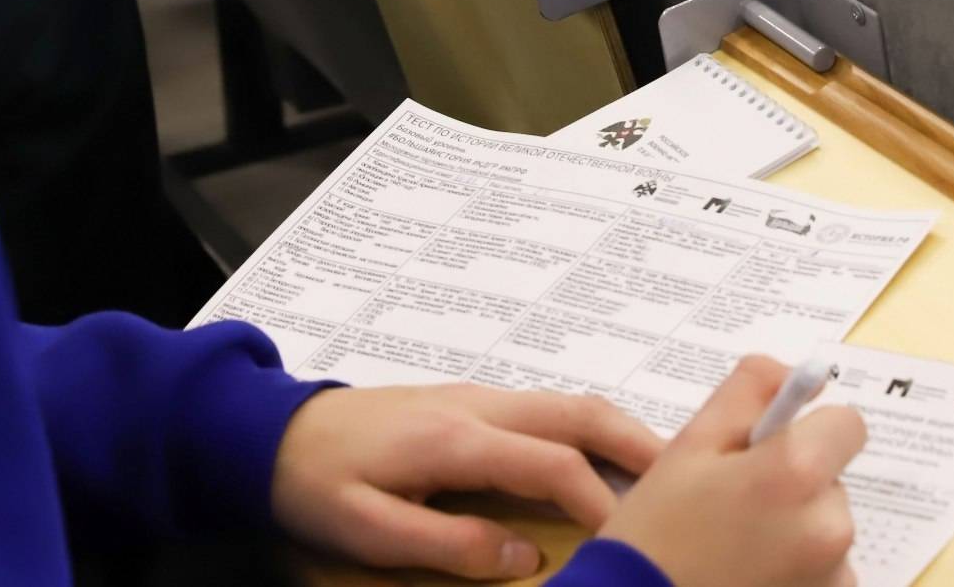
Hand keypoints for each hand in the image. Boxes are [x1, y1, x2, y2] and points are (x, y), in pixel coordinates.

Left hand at [272, 384, 663, 579]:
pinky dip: (587, 429)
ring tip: (659, 470)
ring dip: (618, 431)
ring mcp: (474, 397)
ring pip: (566, 404)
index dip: (601, 500)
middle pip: (578, 411)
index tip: (631, 536)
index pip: (554, 463)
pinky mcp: (467, 403)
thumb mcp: (367, 530)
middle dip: (638, 440)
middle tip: (687, 475)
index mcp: (455, 438)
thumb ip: (448, 544)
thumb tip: (523, 555)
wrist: (266, 431)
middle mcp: (476, 405)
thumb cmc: (312, 482)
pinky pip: (544, 410)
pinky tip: (600, 459)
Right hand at [599, 357, 864, 586]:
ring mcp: (834, 576)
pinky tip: (750, 577)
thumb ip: (748, 393)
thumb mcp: (689, 445)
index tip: (767, 452)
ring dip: (795, 529)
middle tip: (733, 507)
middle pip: (832, 479)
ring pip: (826, 527)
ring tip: (736, 550)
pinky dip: (798, 570)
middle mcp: (831, 526)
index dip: (808, 429)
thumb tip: (800, 376)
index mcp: (797, 473)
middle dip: (794, 483)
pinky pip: (826, 571)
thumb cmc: (656, 532)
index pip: (847, 424)